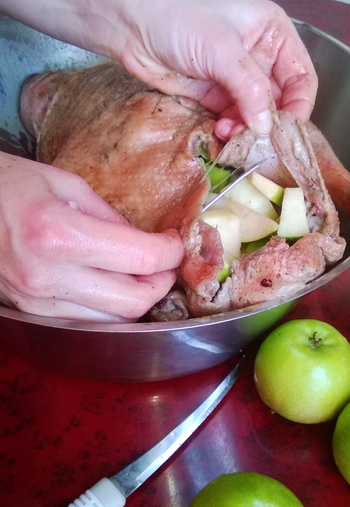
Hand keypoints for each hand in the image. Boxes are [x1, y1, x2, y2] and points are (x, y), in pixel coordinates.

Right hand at [0, 154, 183, 320]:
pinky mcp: (32, 313)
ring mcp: (37, 302)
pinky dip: (109, 309)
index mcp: (57, 235)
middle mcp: (47, 277)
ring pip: (113, 320)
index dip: (170, 253)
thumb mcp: (64, 183)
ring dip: (138, 300)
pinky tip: (113, 287)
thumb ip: (110, 217)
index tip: (176, 243)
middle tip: (165, 262)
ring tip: (143, 275)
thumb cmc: (6, 185)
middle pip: (133, 302)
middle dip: (161, 282)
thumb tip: (146, 242)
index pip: (139, 259)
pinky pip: (86, 323)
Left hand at [121, 0, 317, 139]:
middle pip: (280, 101)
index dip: (299, 106)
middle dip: (269, 124)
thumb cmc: (178, 17)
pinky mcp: (213, 95)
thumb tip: (266, 127)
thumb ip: (249, 89)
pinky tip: (221, 133)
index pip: (301, 77)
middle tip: (257, 143)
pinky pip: (233, 120)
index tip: (286, 131)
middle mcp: (259, 56)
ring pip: (255, 115)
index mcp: (272, 33)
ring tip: (231, 135)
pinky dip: (231, 132)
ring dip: (248, 131)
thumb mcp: (222, 49)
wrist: (129, 22)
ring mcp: (235, 78)